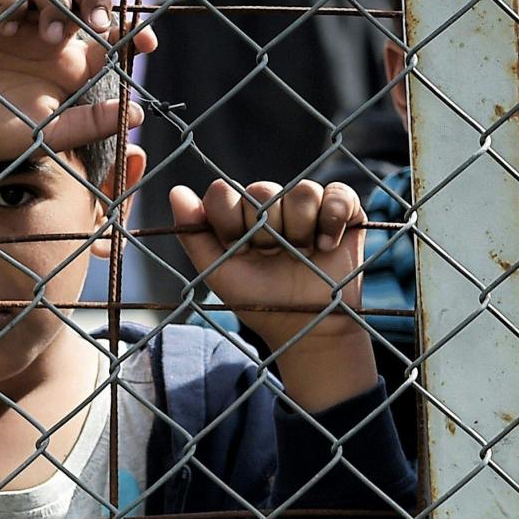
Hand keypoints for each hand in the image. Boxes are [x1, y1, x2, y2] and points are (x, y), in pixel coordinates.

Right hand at [0, 0, 150, 219]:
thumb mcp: (50, 134)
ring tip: (47, 36)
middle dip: (98, 1)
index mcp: (69, 63)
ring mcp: (16, 22)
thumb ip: (91, 124)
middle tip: (99, 24)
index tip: (146, 43)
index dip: (131, 29)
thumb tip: (140, 113)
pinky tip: (5, 25)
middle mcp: (47, 37)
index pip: (109, 33)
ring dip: (54, 4)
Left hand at [170, 177, 379, 408]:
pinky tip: (326, 246)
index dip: (230, 222)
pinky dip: (333, 218)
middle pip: (262, 190)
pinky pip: (337, 194)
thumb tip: (175, 190)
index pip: (223, 193)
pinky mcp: (343, 210)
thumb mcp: (220, 273)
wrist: (307, 328)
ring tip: (302, 255)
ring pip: (301, 192)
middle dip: (266, 232)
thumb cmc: (261, 302)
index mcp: (239, 215)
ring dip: (300, 230)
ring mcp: (308, 205)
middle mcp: (272, 204)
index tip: (239, 250)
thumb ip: (193, 234)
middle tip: (273, 256)